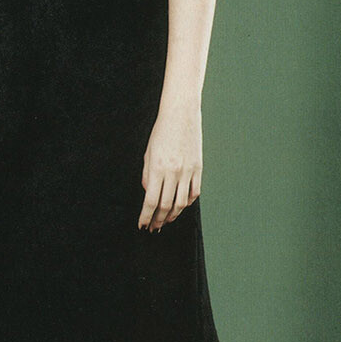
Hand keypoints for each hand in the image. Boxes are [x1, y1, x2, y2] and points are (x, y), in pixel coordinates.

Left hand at [139, 104, 202, 230]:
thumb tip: (148, 193)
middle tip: (153, 227)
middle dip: (158, 220)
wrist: (181, 114)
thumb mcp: (148, 153)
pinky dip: (186, 203)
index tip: (142, 225)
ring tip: (166, 220)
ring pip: (180, 203)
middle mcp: (173, 173)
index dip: (146, 216)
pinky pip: (194, 193)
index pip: (150, 201)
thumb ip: (147, 175)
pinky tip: (180, 206)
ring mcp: (187, 171)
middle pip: (165, 206)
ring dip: (172, 215)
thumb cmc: (161, 132)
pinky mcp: (198, 168)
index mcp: (157, 169)